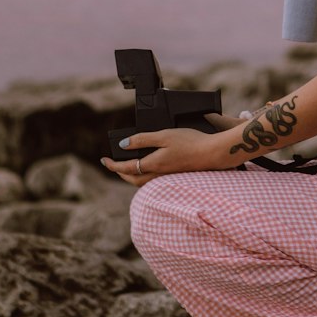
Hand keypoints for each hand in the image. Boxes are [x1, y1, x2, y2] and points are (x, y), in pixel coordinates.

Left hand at [100, 127, 223, 186]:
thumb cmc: (190, 142)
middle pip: (132, 179)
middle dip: (120, 173)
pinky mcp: (175, 176)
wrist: (212, 153)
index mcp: (153, 165)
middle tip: (113, 164)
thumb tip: (123, 145)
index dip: (113, 165)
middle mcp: (158, 174)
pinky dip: (144, 176)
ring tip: (128, 166)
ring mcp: (167, 177)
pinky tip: (149, 167)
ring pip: (142, 182)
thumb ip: (143, 140)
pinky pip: (152, 180)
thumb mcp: (164, 135)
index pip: (126, 168)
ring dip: (132, 175)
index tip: (104, 160)